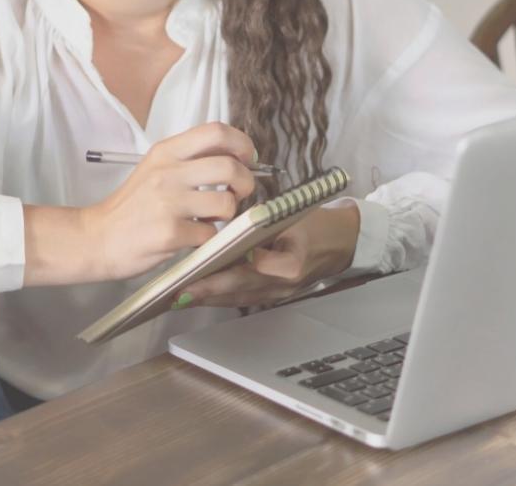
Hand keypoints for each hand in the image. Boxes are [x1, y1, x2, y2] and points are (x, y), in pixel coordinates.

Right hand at [81, 122, 256, 280]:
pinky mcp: (170, 232)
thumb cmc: (131, 206)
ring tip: (212, 218)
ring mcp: (168, 202)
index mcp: (166, 151)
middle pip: (230, 166)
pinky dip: (209, 238)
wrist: (96, 237)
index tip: (247, 158)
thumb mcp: (156, 168)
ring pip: (226, 203)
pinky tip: (194, 235)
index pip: (216, 131)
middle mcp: (168, 172)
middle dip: (246, 182)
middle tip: (239, 193)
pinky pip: (210, 234)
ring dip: (228, 214)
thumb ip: (189, 159)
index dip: (242, 144)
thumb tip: (235, 156)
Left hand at [179, 201, 360, 308]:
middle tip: (176, 292)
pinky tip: (199, 294)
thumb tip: (233, 232)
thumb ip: (265, 225)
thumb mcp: (293, 217)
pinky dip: (219, 297)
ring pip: (235, 298)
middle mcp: (282, 285)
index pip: (250, 271)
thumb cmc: (314, 225)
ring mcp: (277, 294)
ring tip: (178, 295)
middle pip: (237, 290)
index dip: (223, 274)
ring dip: (207, 298)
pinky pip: (241, 299)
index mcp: (290, 264)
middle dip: (205, 291)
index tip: (199, 274)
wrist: (338, 243)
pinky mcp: (272, 296)